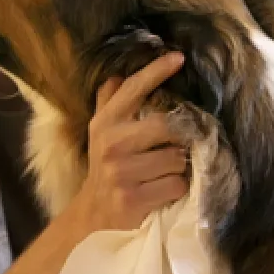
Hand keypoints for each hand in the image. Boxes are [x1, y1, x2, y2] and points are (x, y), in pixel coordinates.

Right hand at [70, 52, 190, 232]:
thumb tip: (117, 75)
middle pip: (166, 126)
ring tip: (164, 172)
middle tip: (177, 145)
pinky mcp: (133, 198)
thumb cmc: (106, 168)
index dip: (156, 71)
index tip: (179, 57)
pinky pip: (176, 185)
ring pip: (176, 158)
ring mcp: (121, 172)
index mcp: (105, 123)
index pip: (133, 89)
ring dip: (178, 167)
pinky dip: (177, 188)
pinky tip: (163, 191)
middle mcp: (111, 144)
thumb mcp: (101, 133)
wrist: (94, 215)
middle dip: (179, 138)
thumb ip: (109, 103)